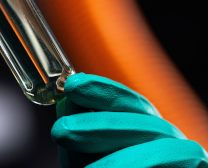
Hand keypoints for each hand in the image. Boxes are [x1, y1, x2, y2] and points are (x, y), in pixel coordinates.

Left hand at [51, 73, 207, 166]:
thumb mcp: (86, 158)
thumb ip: (79, 135)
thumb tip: (66, 103)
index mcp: (143, 130)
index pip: (129, 103)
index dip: (102, 91)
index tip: (72, 86)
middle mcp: (167, 142)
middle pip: (145, 122)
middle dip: (100, 124)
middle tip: (62, 130)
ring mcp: (184, 161)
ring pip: (163, 149)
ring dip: (120, 159)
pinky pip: (167, 167)